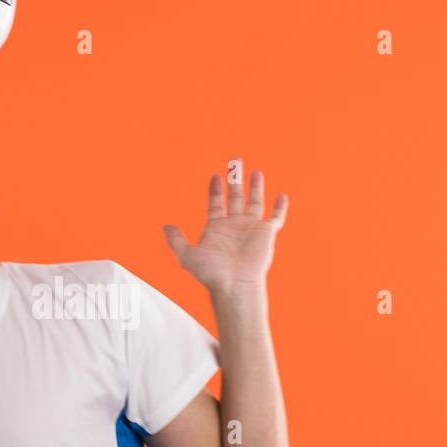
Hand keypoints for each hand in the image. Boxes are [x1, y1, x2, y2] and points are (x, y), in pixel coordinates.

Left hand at [162, 161, 287, 292]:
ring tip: (255, 172)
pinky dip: (279, 208)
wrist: (234, 285)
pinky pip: (275, 218)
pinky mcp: (266, 234)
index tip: (216, 176)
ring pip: (255, 202)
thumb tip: (165, 227)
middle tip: (235, 161)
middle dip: (235, 178)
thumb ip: (177, 240)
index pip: (216, 202)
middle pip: (235, 196)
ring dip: (255, 187)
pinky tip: (281, 196)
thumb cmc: (211, 274)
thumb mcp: (187, 255)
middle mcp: (234, 225)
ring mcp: (251, 228)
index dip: (216, 189)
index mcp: (217, 227)